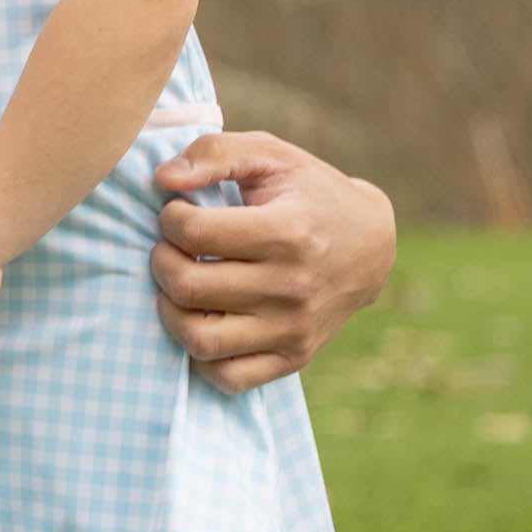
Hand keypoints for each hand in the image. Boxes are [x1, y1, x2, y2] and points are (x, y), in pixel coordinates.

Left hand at [150, 131, 395, 393]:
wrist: (370, 244)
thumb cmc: (306, 192)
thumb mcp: (268, 154)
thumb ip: (213, 152)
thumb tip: (162, 179)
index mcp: (286, 232)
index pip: (193, 233)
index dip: (169, 217)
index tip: (179, 211)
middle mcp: (292, 288)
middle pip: (187, 288)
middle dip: (161, 260)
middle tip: (171, 247)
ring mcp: (293, 329)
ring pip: (200, 340)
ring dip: (171, 309)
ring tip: (181, 282)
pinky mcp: (294, 358)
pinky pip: (228, 378)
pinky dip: (200, 355)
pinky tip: (201, 318)